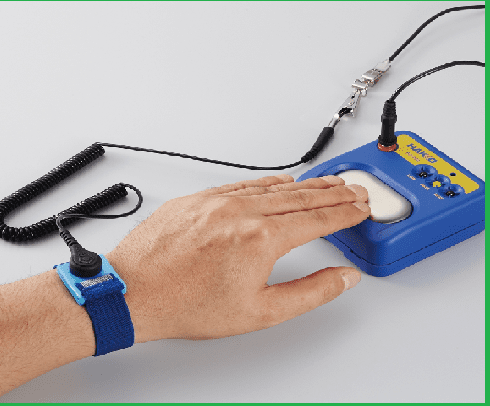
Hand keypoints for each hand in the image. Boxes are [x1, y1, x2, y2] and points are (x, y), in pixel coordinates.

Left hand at [106, 174, 369, 342]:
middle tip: (354, 189)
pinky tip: (281, 183)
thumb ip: (310, 292)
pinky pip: (244, 184)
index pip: (317, 219)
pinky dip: (269, 183)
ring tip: (328, 183)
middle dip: (334, 193)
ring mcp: (219, 201)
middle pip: (301, 197)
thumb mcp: (260, 312)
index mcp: (261, 238)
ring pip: (274, 187)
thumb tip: (343, 277)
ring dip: (306, 185)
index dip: (345, 212)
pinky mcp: (200, 198)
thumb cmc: (188, 304)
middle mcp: (242, 212)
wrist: (135, 292)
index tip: (361, 207)